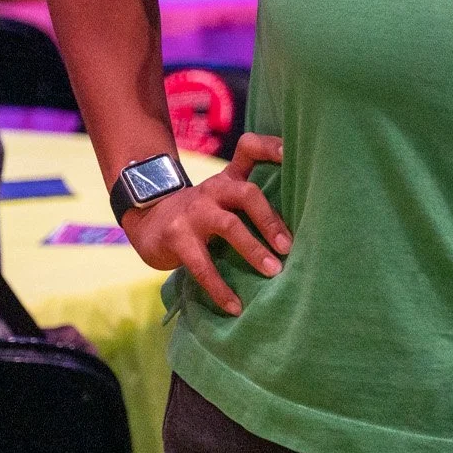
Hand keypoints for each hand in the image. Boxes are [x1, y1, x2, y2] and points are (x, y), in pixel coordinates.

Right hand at [119, 134, 288, 315]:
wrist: (148, 222)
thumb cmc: (201, 213)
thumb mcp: (222, 195)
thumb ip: (252, 195)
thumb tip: (304, 219)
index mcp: (228, 179)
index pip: (249, 148)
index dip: (270, 146)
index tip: (290, 153)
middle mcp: (213, 190)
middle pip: (247, 193)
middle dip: (271, 220)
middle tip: (289, 247)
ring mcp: (194, 212)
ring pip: (229, 226)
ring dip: (254, 250)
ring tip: (274, 272)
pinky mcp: (177, 238)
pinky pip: (202, 265)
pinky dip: (221, 288)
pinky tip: (235, 306)